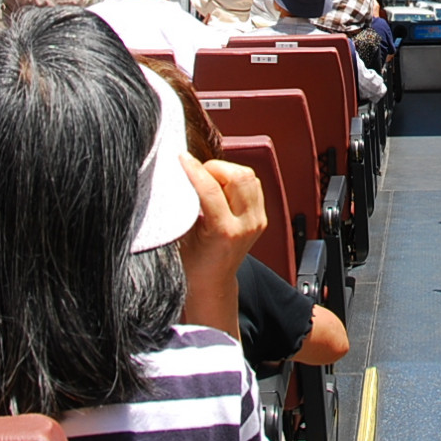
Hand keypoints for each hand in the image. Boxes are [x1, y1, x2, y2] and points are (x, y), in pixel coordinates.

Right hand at [176, 155, 266, 281]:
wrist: (213, 282)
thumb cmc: (192, 263)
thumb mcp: (180, 236)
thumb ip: (183, 206)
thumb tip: (179, 175)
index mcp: (224, 233)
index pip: (211, 189)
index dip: (194, 169)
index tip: (181, 157)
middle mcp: (246, 225)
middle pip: (237, 176)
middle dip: (214, 167)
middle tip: (196, 173)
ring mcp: (257, 221)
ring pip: (248, 176)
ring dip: (226, 171)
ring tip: (208, 180)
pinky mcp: (261, 217)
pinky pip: (253, 184)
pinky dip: (236, 178)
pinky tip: (221, 187)